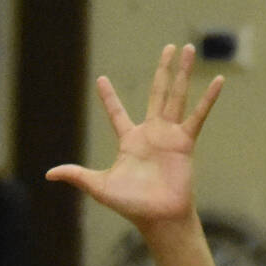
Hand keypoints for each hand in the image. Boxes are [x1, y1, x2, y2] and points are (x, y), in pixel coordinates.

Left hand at [47, 44, 223, 232]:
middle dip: (162, 69)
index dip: (109, 97)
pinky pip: (198, 116)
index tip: (101, 79)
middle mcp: (151, 132)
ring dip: (183, 73)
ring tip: (188, 49)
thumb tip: (48, 174)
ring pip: (177, 96)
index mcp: (130, 140)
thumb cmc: (131, 205)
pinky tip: (217, 80)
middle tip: (168, 47)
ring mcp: (170, 135)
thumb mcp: (99, 186)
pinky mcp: (185, 142)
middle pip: (157, 92)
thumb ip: (77, 175)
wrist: (158, 217)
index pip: (116, 112)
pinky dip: (208, 99)